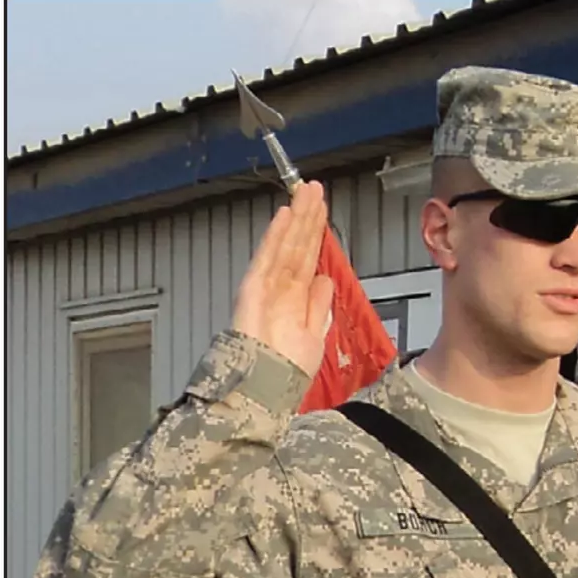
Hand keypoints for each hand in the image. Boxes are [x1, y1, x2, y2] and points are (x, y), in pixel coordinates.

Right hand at [229, 179, 334, 379]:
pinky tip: (285, 215)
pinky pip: (268, 256)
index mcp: (296, 299)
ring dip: (296, 218)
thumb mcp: (314, 336)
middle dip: (308, 217)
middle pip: (298, 245)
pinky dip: (276, 235)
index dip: (316, 234)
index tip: (323, 212)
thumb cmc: (286, 371)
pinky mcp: (254, 287)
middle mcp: (282, 288)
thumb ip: (318, 307)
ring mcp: (267, 285)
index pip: (308, 258)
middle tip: (316, 189)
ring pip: (286, 244)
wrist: (266, 387)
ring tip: (306, 193)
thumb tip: (324, 279)